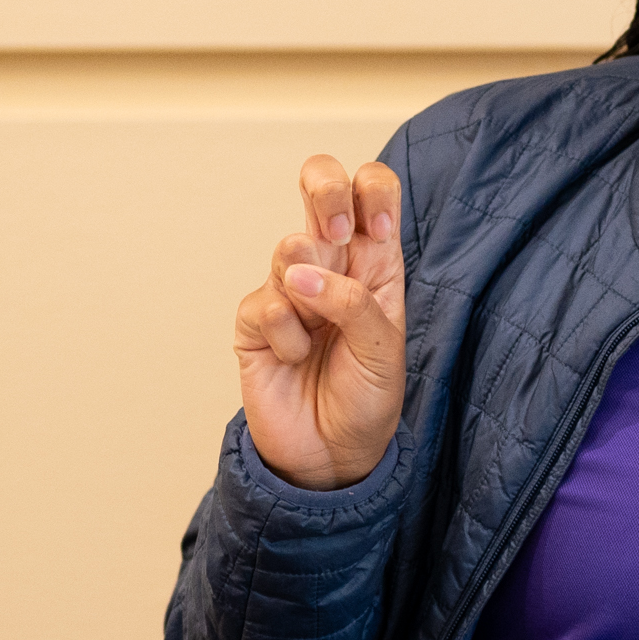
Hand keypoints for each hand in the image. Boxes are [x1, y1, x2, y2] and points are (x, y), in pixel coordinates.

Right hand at [233, 155, 406, 489]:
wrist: (332, 454)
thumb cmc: (368, 397)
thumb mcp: (384, 349)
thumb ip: (354, 303)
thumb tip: (301, 273)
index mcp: (374, 262)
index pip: (371, 190)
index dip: (372, 191)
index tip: (376, 230)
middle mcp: (332, 265)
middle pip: (320, 185)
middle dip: (325, 190)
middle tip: (335, 236)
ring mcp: (289, 288)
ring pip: (288, 247)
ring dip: (308, 288)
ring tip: (316, 331)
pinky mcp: (254, 320)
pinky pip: (263, 305)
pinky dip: (284, 335)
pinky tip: (294, 359)